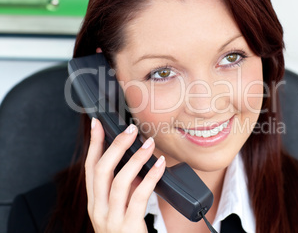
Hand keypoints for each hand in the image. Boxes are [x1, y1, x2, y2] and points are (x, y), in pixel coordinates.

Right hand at [85, 118, 165, 232]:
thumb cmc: (128, 231)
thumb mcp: (120, 207)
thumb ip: (124, 188)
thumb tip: (135, 161)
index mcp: (95, 202)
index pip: (90, 168)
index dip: (93, 144)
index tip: (98, 123)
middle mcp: (98, 209)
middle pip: (101, 171)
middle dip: (114, 146)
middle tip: (130, 130)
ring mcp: (111, 219)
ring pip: (118, 182)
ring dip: (134, 159)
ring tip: (148, 144)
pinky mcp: (127, 227)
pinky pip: (138, 196)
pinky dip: (150, 177)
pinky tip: (160, 165)